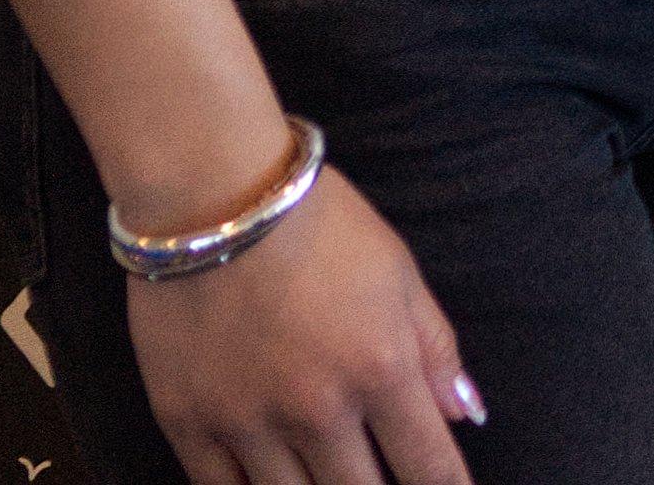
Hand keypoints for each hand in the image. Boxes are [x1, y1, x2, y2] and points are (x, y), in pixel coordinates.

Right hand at [129, 161, 477, 483]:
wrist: (214, 198)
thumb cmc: (320, 225)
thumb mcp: (400, 274)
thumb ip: (436, 351)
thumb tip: (466, 416)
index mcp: (380, 370)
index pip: (428, 466)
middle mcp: (317, 410)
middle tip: (385, 484)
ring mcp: (247, 424)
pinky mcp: (187, 425)